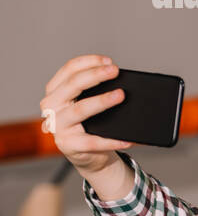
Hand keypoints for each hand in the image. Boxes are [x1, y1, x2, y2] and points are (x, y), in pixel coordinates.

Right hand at [40, 55, 132, 172]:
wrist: (88, 154)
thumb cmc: (91, 123)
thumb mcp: (88, 102)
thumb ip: (96, 90)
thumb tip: (123, 81)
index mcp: (55, 92)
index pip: (68, 70)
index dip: (89, 62)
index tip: (109, 61)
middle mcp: (51, 107)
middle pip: (72, 86)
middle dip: (95, 76)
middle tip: (115, 71)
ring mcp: (58, 127)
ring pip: (80, 110)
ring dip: (101, 101)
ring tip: (121, 95)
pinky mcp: (68, 145)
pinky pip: (92, 141)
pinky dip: (111, 140)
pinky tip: (128, 139)